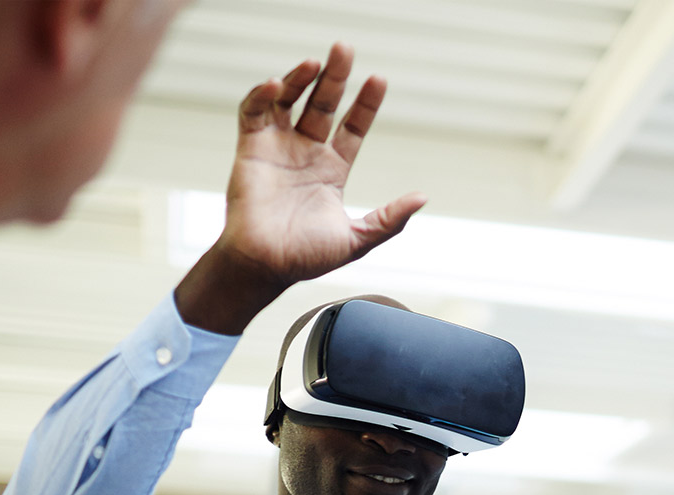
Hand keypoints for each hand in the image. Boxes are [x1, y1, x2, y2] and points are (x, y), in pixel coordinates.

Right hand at [174, 43, 426, 334]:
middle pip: (322, 104)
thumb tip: (422, 198)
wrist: (265, 266)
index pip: (352, 127)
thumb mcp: (358, 239)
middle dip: (335, 77)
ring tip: (314, 62)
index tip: (379, 80)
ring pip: (289, 100)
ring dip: (299, 78)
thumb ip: (389, 219)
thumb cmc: (307, 258)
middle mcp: (305, 153)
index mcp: (332, 170)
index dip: (365, 103)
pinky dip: (261, 95)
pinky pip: (254, 113)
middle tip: (344, 49)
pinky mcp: (250, 149)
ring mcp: (278, 148)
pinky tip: (273, 84)